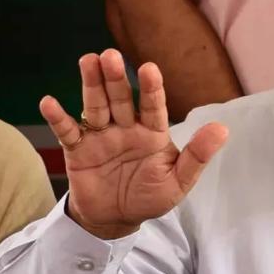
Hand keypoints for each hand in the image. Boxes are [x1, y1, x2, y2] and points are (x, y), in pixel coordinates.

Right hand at [39, 49, 227, 238]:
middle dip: (116, 78)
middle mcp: (126, 127)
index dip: (151, 88)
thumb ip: (197, 156)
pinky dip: (58, 118)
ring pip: (95, 106)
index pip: (153, 106)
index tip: (149, 68)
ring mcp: (101, 136)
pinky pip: (67, 131)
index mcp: (153, 132)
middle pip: (120, 98)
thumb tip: (223, 129)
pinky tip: (49, 103)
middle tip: (110, 55)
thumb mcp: (178, 181)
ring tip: (88, 61)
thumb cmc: (150, 196)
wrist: (116, 219)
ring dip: (91, 85)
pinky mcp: (78, 149)